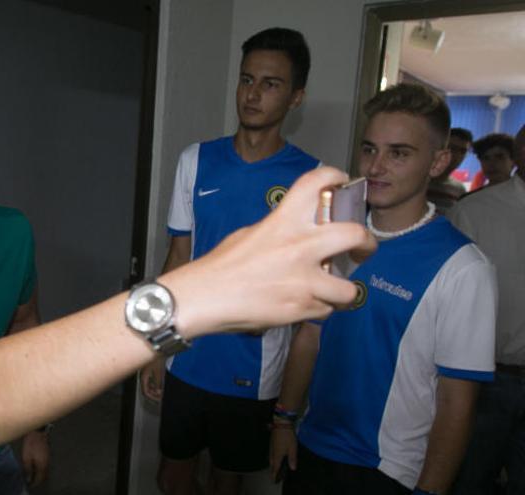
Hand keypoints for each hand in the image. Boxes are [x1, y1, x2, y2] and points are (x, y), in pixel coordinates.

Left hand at [21, 430, 49, 486]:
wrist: (37, 433)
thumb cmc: (31, 445)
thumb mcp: (26, 458)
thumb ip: (28, 470)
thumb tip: (29, 479)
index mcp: (42, 466)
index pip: (40, 479)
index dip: (34, 483)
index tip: (29, 484)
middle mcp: (47, 464)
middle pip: (43, 475)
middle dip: (38, 479)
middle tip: (31, 480)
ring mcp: (48, 459)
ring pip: (44, 470)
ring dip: (39, 474)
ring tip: (32, 474)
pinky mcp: (47, 454)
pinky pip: (44, 465)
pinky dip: (40, 468)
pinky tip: (35, 466)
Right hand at [139, 359, 165, 401]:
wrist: (154, 347)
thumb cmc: (156, 357)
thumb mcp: (159, 372)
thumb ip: (158, 383)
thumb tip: (159, 391)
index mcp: (144, 377)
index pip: (145, 392)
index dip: (152, 397)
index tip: (158, 399)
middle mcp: (142, 376)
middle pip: (145, 389)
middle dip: (153, 394)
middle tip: (159, 396)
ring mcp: (144, 372)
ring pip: (146, 384)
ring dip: (153, 389)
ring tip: (159, 391)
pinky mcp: (146, 369)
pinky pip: (148, 379)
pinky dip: (153, 383)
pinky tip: (157, 384)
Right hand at [164, 167, 376, 336]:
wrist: (203, 297)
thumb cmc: (220, 267)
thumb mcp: (249, 235)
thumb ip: (279, 230)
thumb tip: (300, 234)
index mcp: (283, 221)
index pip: (317, 183)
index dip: (336, 177)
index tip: (344, 185)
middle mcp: (299, 246)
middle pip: (355, 234)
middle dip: (367, 244)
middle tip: (361, 249)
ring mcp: (303, 280)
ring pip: (349, 289)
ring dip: (343, 292)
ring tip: (332, 292)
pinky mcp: (301, 308)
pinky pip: (325, 310)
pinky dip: (318, 309)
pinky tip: (303, 305)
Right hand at [270, 427, 297, 481]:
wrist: (281, 424)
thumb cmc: (287, 436)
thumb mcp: (293, 449)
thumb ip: (292, 459)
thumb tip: (292, 468)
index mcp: (277, 455)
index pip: (275, 467)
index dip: (274, 474)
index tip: (274, 479)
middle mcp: (273, 452)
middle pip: (272, 464)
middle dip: (273, 470)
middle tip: (274, 475)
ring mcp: (271, 447)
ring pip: (271, 458)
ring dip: (272, 464)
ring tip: (275, 467)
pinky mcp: (272, 442)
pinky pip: (271, 453)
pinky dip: (273, 457)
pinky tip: (276, 456)